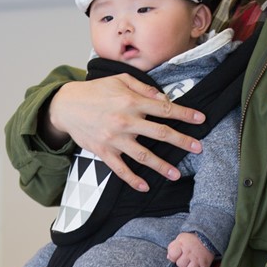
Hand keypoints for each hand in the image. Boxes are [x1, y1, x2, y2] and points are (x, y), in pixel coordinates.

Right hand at [47, 75, 205, 191]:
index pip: (164, 109)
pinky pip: (120, 169)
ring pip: (143, 155)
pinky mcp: (103, 151)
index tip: (201, 119)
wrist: (65, 105)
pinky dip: (133, 179)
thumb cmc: (95, 91)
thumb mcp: (119, 80)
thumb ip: (144, 88)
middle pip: (160, 133)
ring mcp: (114, 139)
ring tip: (176, 174)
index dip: (184, 114)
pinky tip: (145, 186)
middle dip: (182, 141)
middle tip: (198, 148)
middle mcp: (125, 121)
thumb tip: (164, 98)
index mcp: (131, 102)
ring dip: (161, 166)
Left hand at [167, 232, 213, 266]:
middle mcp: (190, 253)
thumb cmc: (192, 239)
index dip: (173, 257)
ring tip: (189, 266)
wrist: (207, 237)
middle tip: (185, 260)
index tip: (176, 255)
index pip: (172, 255)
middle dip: (181, 263)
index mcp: (182, 245)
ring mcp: (198, 259)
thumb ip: (173, 247)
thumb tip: (169, 257)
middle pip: (180, 265)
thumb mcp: (180, 238)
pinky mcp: (205, 264)